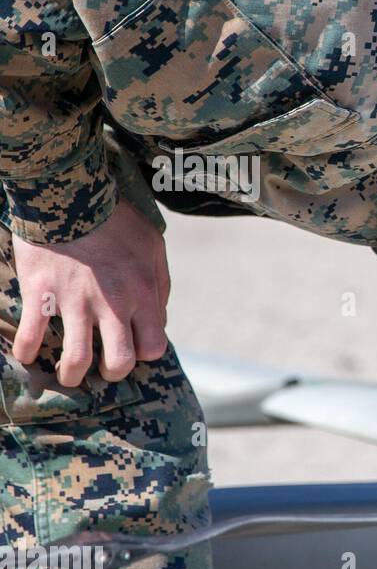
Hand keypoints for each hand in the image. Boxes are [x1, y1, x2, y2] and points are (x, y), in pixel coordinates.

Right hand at [12, 197, 169, 386]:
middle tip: (103, 367)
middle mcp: (113, 305)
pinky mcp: (41, 293)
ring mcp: (75, 302)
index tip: (133, 346)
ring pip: (77, 360)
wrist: (71, 193)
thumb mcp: (154, 246)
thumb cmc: (117, 219)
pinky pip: (30, 336)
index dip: (144, 352)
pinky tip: (26, 354)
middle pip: (119, 362)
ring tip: (68, 375)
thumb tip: (159, 316)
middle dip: (112, 373)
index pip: (153, 347)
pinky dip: (26, 351)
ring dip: (72, 374)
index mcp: (143, 295)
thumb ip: (159, 285)